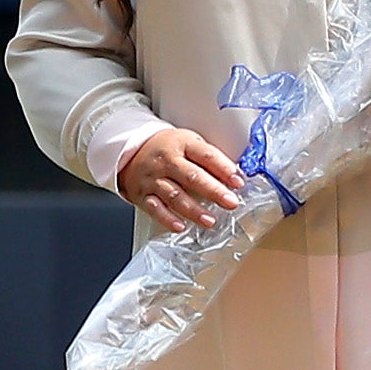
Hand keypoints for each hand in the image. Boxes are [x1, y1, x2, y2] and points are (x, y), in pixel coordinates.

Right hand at [116, 127, 243, 233]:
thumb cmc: (167, 149)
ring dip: (194, 210)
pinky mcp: (143, 195)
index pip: (206, 155)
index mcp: (183, 144)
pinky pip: (155, 208)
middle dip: (214, 191)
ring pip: (175, 195)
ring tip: (210, 220)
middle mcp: (167, 161)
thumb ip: (209, 159)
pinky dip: (168, 219)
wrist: (132, 152)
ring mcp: (154, 178)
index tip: (238, 182)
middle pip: (192, 176)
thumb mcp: (188, 143)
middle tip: (231, 202)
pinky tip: (181, 226)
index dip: (224, 168)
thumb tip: (234, 178)